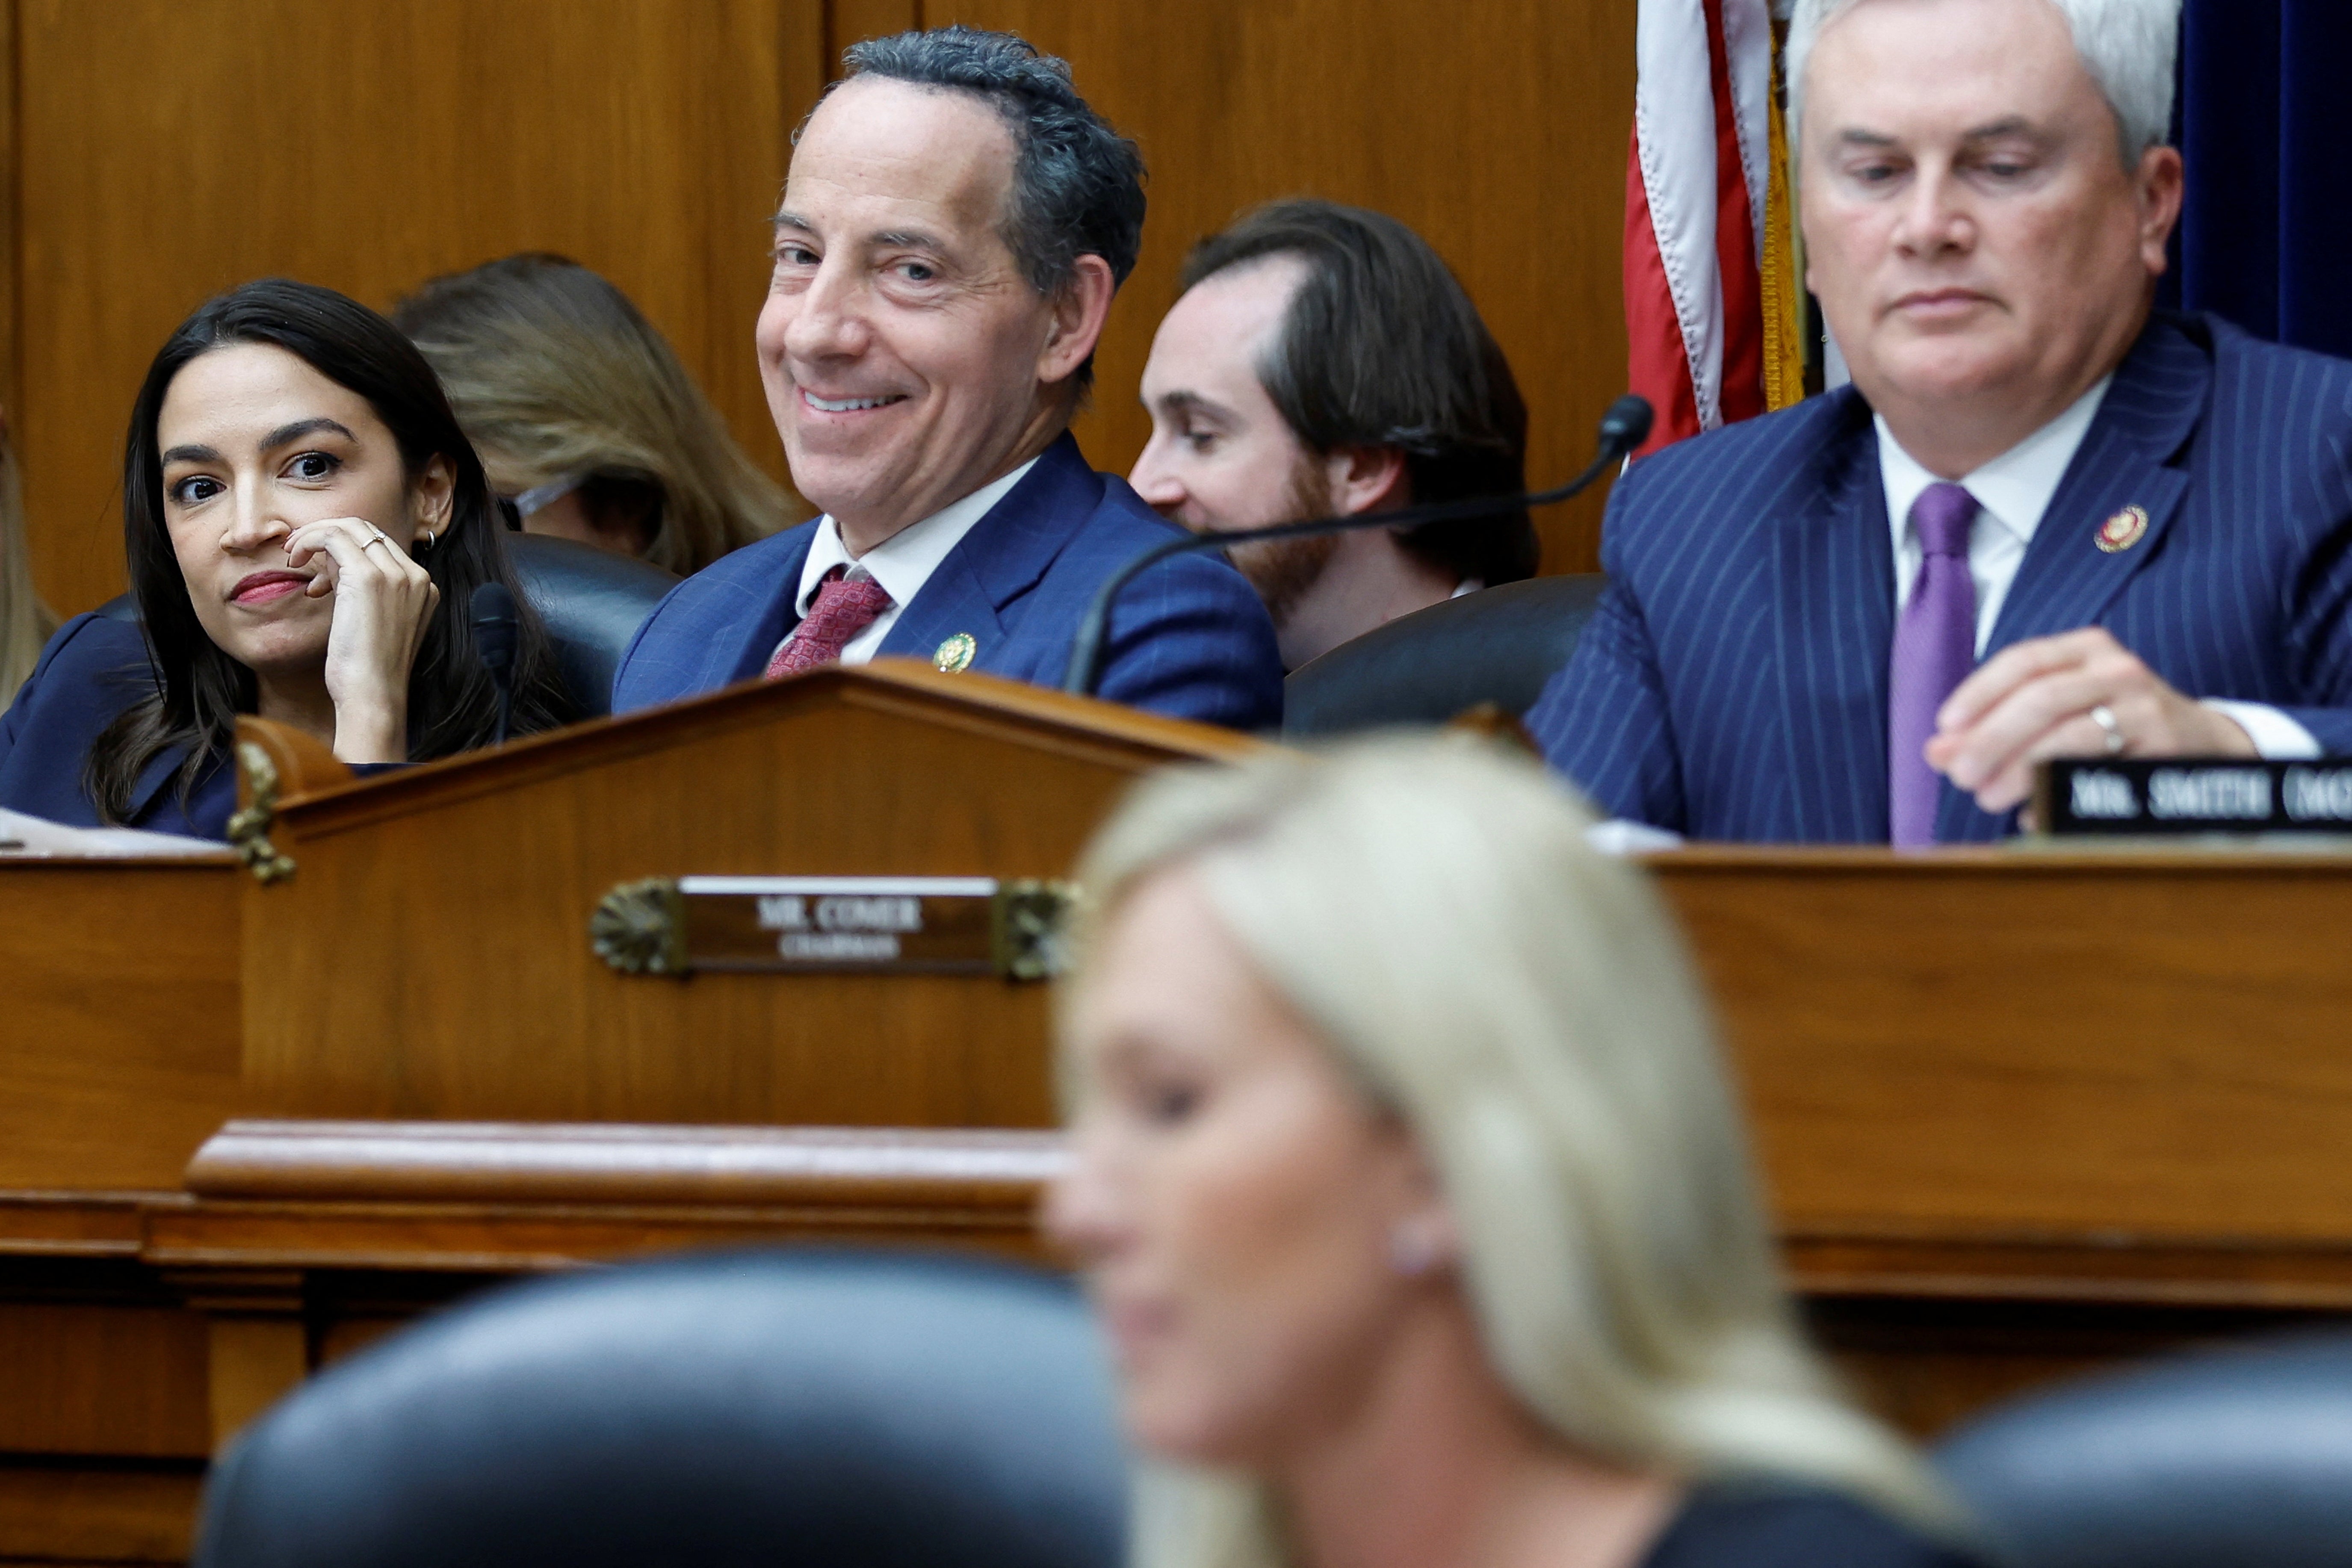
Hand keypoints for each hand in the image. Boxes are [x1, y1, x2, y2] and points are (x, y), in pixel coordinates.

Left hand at [283, 517, 440, 761]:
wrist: (373, 697)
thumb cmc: (367, 671)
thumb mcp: (373, 623)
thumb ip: (362, 592)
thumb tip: (330, 568)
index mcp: (423, 587)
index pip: (381, 545)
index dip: (344, 548)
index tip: (318, 570)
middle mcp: (416, 575)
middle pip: (368, 529)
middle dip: (328, 533)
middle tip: (299, 552)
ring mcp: (396, 575)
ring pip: (349, 526)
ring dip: (315, 535)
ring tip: (293, 557)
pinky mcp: (369, 577)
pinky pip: (333, 537)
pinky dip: (309, 540)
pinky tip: (295, 561)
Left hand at [1924, 626, 2254, 814]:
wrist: (2201, 742)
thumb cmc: (2111, 724)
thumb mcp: (2057, 710)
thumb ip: (1995, 725)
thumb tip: (1935, 752)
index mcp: (2085, 648)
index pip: (2022, 660)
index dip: (1978, 693)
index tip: (1944, 727)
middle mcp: (2117, 668)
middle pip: (2040, 698)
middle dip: (1991, 738)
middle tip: (1959, 775)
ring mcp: (2143, 705)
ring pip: (2068, 735)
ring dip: (2018, 770)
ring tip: (1986, 798)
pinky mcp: (2162, 746)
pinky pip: (2099, 772)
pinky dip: (2057, 795)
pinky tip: (2030, 814)